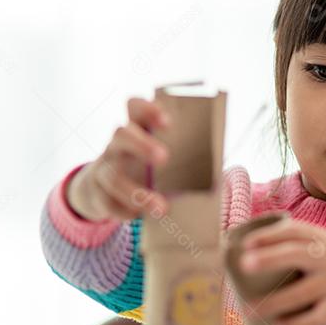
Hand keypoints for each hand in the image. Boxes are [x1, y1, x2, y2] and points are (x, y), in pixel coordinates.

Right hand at [66, 97, 170, 221]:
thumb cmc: (141, 166)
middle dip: (141, 145)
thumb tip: (227, 162)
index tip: (167, 122)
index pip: (134, 108)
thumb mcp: (156, 153)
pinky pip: (107, 204)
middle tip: (164, 158)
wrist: (99, 188)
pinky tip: (139, 217)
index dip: (147, 110)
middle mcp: (116, 145)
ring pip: (113, 176)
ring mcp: (104, 169)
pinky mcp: (98, 195)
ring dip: (137, 193)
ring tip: (162, 208)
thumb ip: (182, 150)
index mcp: (135, 129)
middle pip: (121, 135)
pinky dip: (125, 212)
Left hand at [238, 218, 325, 324]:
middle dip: (269, 258)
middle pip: (296, 254)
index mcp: (321, 238)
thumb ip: (298, 244)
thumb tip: (252, 253)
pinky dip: (296, 324)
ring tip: (247, 309)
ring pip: (300, 293)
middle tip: (244, 265)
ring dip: (273, 303)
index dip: (268, 235)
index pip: (293, 231)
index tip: (245, 244)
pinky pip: (316, 318)